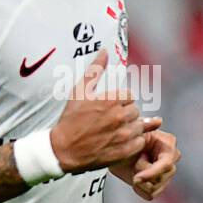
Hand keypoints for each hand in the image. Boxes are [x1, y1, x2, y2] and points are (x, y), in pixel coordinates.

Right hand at [49, 49, 146, 173]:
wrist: (63, 149)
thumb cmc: (70, 119)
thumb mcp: (79, 91)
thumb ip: (95, 70)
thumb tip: (104, 51)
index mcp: (111, 99)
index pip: (130, 95)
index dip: (120, 101)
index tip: (110, 107)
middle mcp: (119, 116)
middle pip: (135, 110)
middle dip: (125, 114)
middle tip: (110, 121)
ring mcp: (123, 134)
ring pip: (139, 126)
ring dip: (130, 128)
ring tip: (115, 131)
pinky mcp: (125, 150)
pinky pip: (140, 142)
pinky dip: (133, 142)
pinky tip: (120, 141)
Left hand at [110, 116, 179, 200]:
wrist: (116, 152)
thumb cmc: (125, 140)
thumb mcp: (133, 134)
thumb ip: (145, 127)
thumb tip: (158, 120)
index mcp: (168, 144)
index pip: (166, 164)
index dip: (151, 172)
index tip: (137, 178)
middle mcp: (171, 159)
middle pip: (160, 179)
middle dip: (143, 175)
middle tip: (133, 164)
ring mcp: (167, 174)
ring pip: (155, 188)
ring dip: (140, 182)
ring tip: (135, 169)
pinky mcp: (160, 186)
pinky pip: (150, 194)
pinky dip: (139, 189)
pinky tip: (136, 177)